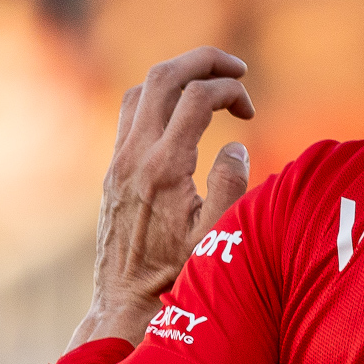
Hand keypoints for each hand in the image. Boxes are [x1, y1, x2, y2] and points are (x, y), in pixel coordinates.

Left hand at [69, 48, 255, 349]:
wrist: (125, 302)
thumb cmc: (178, 275)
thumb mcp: (218, 235)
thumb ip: (231, 183)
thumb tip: (235, 144)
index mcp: (165, 168)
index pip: (198, 97)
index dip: (231, 90)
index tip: (250, 111)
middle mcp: (136, 155)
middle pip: (164, 76)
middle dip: (204, 61)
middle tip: (237, 69)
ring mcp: (119, 160)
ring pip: (142, 89)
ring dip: (179, 76)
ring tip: (212, 85)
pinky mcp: (113, 170)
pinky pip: (132, 112)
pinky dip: (160, 98)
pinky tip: (183, 116)